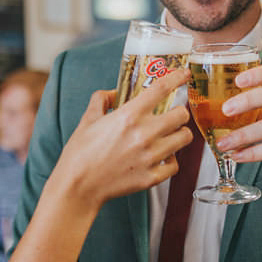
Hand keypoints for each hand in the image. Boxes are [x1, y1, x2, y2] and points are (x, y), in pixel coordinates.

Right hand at [51, 70, 191, 208]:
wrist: (78, 187)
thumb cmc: (80, 154)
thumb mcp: (88, 120)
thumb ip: (101, 100)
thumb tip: (113, 94)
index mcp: (128, 116)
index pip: (161, 89)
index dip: (177, 78)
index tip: (183, 74)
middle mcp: (144, 134)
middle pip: (181, 115)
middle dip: (179, 112)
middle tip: (173, 115)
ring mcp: (151, 157)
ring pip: (184, 138)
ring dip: (179, 134)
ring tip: (170, 136)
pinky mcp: (152, 177)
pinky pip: (175, 164)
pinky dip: (171, 160)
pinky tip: (162, 157)